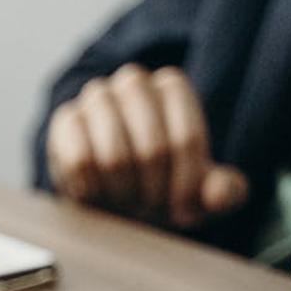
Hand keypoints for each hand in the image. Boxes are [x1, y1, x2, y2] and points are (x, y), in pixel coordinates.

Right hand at [47, 64, 247, 228]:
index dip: (186, 184)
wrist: (106, 191)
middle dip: (153, 191)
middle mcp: (133, 81)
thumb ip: (226, 193)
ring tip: (123, 200)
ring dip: (122, 192)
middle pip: (153, 148)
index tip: (181, 209)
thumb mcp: (200, 196)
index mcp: (172, 87)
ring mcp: (95, 97)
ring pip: (114, 156)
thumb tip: (218, 193)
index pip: (187, 139)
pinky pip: (80, 160)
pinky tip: (95, 194)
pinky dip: (91, 188)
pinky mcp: (65, 120)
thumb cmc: (157, 188)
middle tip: (148, 208)